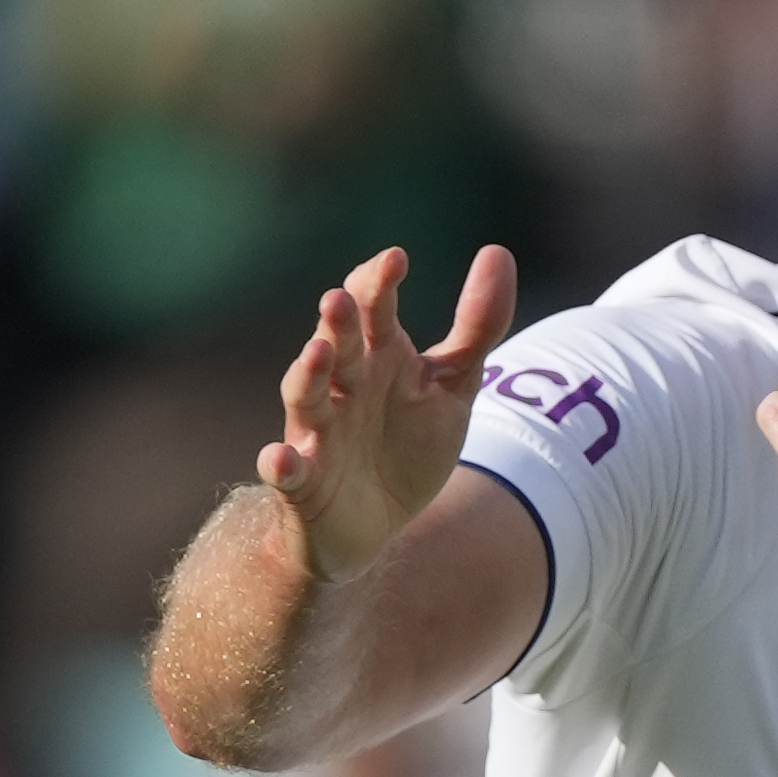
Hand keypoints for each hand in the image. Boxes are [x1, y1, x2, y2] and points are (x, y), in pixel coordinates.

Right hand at [258, 246, 516, 579]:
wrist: (376, 524)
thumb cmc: (408, 443)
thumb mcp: (452, 384)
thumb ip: (477, 326)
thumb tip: (497, 252)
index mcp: (377, 358)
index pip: (372, 309)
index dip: (378, 284)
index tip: (396, 259)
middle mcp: (341, 387)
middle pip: (336, 346)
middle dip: (338, 324)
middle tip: (341, 298)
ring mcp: (318, 433)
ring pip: (304, 397)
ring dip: (306, 375)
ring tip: (316, 352)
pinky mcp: (303, 483)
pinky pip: (286, 472)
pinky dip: (281, 464)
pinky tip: (280, 457)